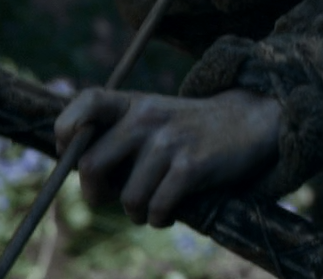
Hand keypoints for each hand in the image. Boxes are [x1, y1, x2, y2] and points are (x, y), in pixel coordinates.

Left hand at [55, 88, 281, 226]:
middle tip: (113, 198)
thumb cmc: (196, 129)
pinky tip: (170, 212)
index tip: (74, 153)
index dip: (68, 131)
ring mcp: (171, 141)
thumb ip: (122, 133)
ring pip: (128, 197)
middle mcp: (149, 118)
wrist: (254, 121)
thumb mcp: (158, 117)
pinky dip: (159, 219)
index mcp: (136, 103)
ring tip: (152, 207)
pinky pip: (156, 208)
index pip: (87, 103)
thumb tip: (84, 174)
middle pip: (91, 166)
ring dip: (136, 213)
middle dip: (96, 195)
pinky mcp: (192, 165)